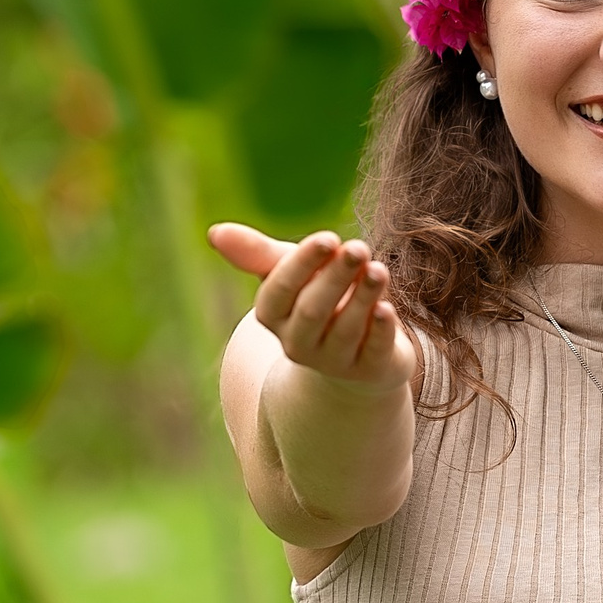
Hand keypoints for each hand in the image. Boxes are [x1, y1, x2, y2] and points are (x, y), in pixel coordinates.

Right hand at [208, 223, 417, 387]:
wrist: (353, 351)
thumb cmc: (317, 297)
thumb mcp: (288, 271)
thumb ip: (257, 253)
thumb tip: (215, 232)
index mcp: (272, 315)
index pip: (280, 290)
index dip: (303, 264)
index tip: (328, 237)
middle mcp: (297, 343)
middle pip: (312, 310)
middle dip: (335, 278)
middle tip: (357, 247)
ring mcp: (333, 362)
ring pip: (345, 330)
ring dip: (362, 298)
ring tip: (379, 269)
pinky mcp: (369, 370)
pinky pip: (373, 351)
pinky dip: (380, 330)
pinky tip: (387, 309)